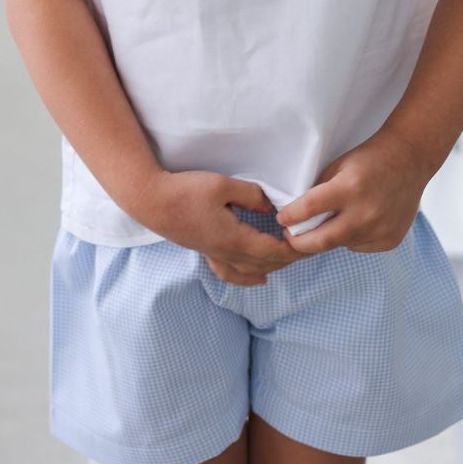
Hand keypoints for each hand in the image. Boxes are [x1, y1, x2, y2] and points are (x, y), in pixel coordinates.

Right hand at [139, 170, 302, 285]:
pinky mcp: (206, 251)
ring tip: (289, 259)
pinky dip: (248, 278)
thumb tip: (272, 209)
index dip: (294, 250)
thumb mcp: (223, 185)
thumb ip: (251, 196)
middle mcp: (227, 252)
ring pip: (251, 271)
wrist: (152, 201)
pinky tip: (258, 277)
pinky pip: (232, 273)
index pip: (273, 251)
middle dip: (290, 258)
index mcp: (235, 238)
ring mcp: (215, 254)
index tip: (310, 243)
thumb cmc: (186, 191)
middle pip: (266, 263)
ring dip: (273, 267)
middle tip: (309, 247)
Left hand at [274, 131, 430, 255]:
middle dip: (300, 243)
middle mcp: (365, 212)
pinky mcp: (389, 240)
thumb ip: (319, 192)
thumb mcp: (338, 167)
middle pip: (322, 241)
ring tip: (332, 221)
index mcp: (349, 188)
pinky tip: (358, 220)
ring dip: (329, 237)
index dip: (290, 216)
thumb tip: (297, 217)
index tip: (282, 219)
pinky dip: (351, 237)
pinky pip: (359, 246)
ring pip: (341, 245)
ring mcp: (380, 229)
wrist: (409, 160)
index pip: (309, 209)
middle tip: (291, 237)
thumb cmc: (369, 160)